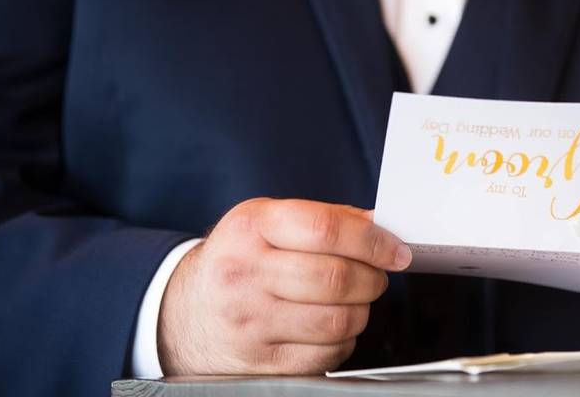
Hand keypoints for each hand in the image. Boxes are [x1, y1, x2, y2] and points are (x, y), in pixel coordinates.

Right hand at [157, 198, 411, 374]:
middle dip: (373, 278)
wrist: (183, 311)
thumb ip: (325, 219)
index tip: (396, 251)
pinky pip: (325, 354)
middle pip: (336, 277)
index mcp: (252, 227)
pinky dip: (342, 342)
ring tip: (354, 301)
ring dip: (361, 311)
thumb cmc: (237, 260)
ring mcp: (249, 320)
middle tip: (376, 276)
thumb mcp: (267, 222)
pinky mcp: (257, 360)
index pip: (326, 229)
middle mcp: (244, 272)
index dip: (373, 241)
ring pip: (337, 320)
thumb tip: (382, 226)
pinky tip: (331, 327)